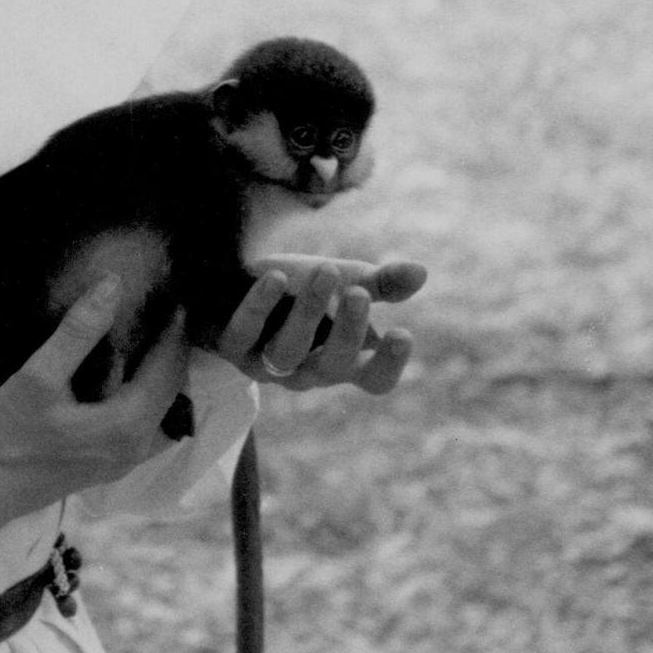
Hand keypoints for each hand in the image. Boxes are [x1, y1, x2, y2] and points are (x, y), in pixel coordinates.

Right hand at [0, 279, 189, 533]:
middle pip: (173, 391)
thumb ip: (78, 331)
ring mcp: (126, 462)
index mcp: (127, 424)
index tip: (176, 299)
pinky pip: (149, 427)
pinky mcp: (112, 467)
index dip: (174, 332)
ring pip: (164, 411)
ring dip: (165, 377)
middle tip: (169, 313)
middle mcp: (137, 447)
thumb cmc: (7, 434)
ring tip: (156, 341)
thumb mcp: (38, 376)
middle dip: (175, 351)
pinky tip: (133, 381)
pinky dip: (152, 399)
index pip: (166, 368)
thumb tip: (113, 285)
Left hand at [215, 255, 426, 396]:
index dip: (388, 364)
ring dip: (308, 311)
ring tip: (325, 271)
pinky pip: (243, 334)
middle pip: (334, 366)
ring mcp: (267, 364)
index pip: (374, 381)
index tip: (402, 333)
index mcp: (342, 361)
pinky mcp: (232, 347)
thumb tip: (420, 272)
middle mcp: (307, 370)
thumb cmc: (300, 290)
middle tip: (357, 293)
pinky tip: (276, 277)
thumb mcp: (345, 283)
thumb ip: (381, 283)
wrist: (235, 285)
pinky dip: (259, 306)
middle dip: (348, 330)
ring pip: (288, 352)